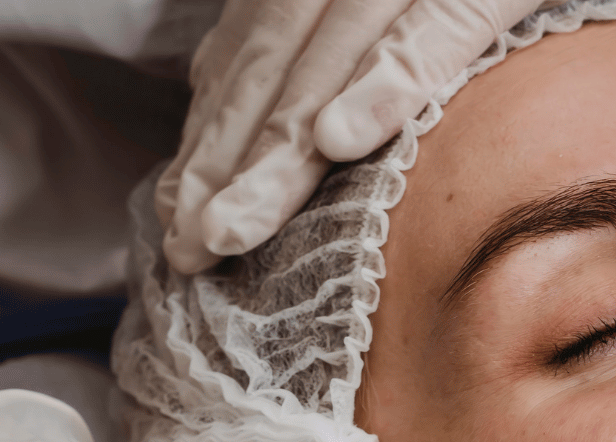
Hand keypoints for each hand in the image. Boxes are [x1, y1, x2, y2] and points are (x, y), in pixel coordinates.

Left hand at [156, 0, 545, 272]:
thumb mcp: (405, 10)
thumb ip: (339, 45)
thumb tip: (280, 115)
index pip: (253, 50)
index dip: (214, 132)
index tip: (180, 207)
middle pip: (277, 61)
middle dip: (229, 160)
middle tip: (192, 245)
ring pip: (332, 54)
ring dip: (282, 146)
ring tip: (238, 224)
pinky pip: (436, 31)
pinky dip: (385, 84)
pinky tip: (340, 139)